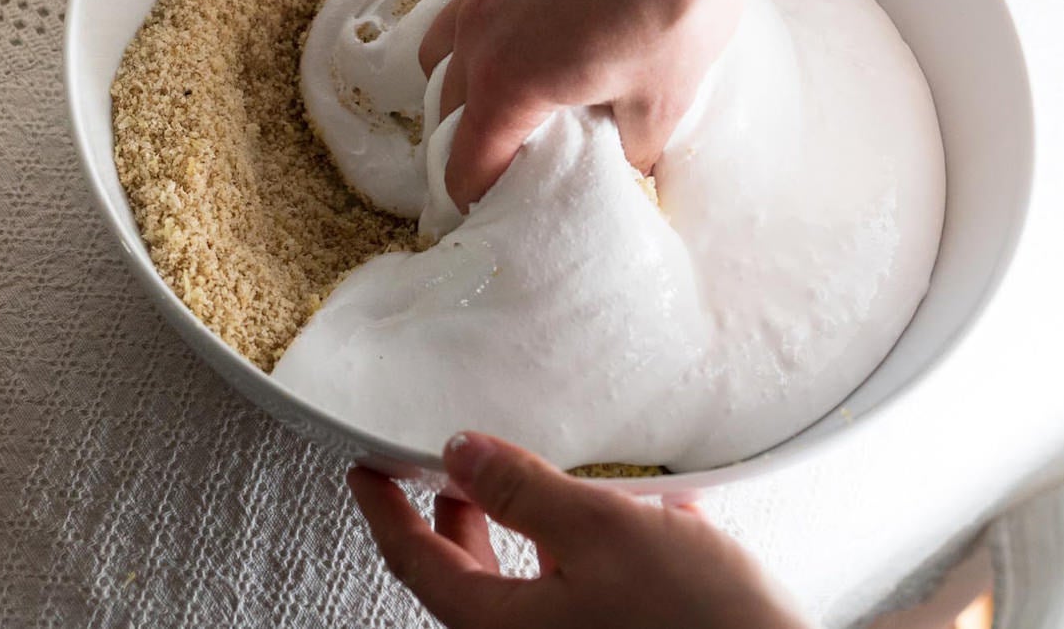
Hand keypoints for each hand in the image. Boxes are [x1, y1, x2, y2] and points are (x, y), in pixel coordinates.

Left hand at [347, 433, 811, 628]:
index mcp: (500, 626)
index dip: (385, 508)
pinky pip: (592, 595)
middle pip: (467, 577)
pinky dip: (601, 553)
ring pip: (532, 583)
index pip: (414, 560)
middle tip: (446, 467)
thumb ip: (521, 489)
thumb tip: (460, 453)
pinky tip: (655, 519)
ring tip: (550, 479)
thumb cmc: (698, 623)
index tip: (364, 468)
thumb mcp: (600, 529)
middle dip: (456, 514)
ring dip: (535, 526)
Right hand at [417, 0, 1063, 208]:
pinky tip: (538, 22)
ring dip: (464, 77)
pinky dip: (489, 23)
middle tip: (503, 159)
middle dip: (467, 139)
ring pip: (445, 45)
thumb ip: (634, 148)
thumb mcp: (667, 100)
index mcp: (509, 84)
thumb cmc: (681, 2)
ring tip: (507, 89)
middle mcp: (478, 31)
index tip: (489, 215)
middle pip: (446, 106)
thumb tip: (628, 166)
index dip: (475, 199)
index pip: (465, 164)